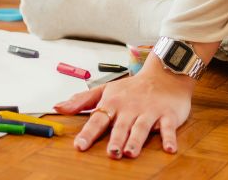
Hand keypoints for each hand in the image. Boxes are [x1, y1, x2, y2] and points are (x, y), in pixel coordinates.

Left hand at [52, 61, 192, 158]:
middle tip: (111, 153)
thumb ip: (81, 101)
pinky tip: (169, 148)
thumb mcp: (105, 90)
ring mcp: (149, 112)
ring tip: (130, 152)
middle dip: (116, 140)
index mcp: (113, 104)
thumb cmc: (132, 88)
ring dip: (136, 140)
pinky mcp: (168, 115)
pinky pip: (168, 127)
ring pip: (142, 128)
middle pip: (121, 126)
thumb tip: (58, 107)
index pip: (98, 120)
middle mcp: (130, 109)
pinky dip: (169, 137)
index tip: (79, 146)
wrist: (163, 75)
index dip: (88, 133)